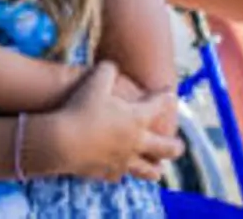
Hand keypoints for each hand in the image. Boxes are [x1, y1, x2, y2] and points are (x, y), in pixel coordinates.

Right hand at [55, 62, 182, 181]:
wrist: (62, 141)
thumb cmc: (80, 108)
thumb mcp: (95, 81)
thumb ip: (107, 70)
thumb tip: (111, 65)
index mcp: (137, 119)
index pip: (159, 106)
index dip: (166, 98)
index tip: (171, 95)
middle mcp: (136, 142)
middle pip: (164, 147)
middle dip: (175, 145)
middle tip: (180, 145)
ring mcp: (123, 161)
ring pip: (147, 170)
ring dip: (155, 169)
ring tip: (159, 170)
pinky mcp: (107, 173)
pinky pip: (119, 175)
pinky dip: (122, 173)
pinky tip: (121, 172)